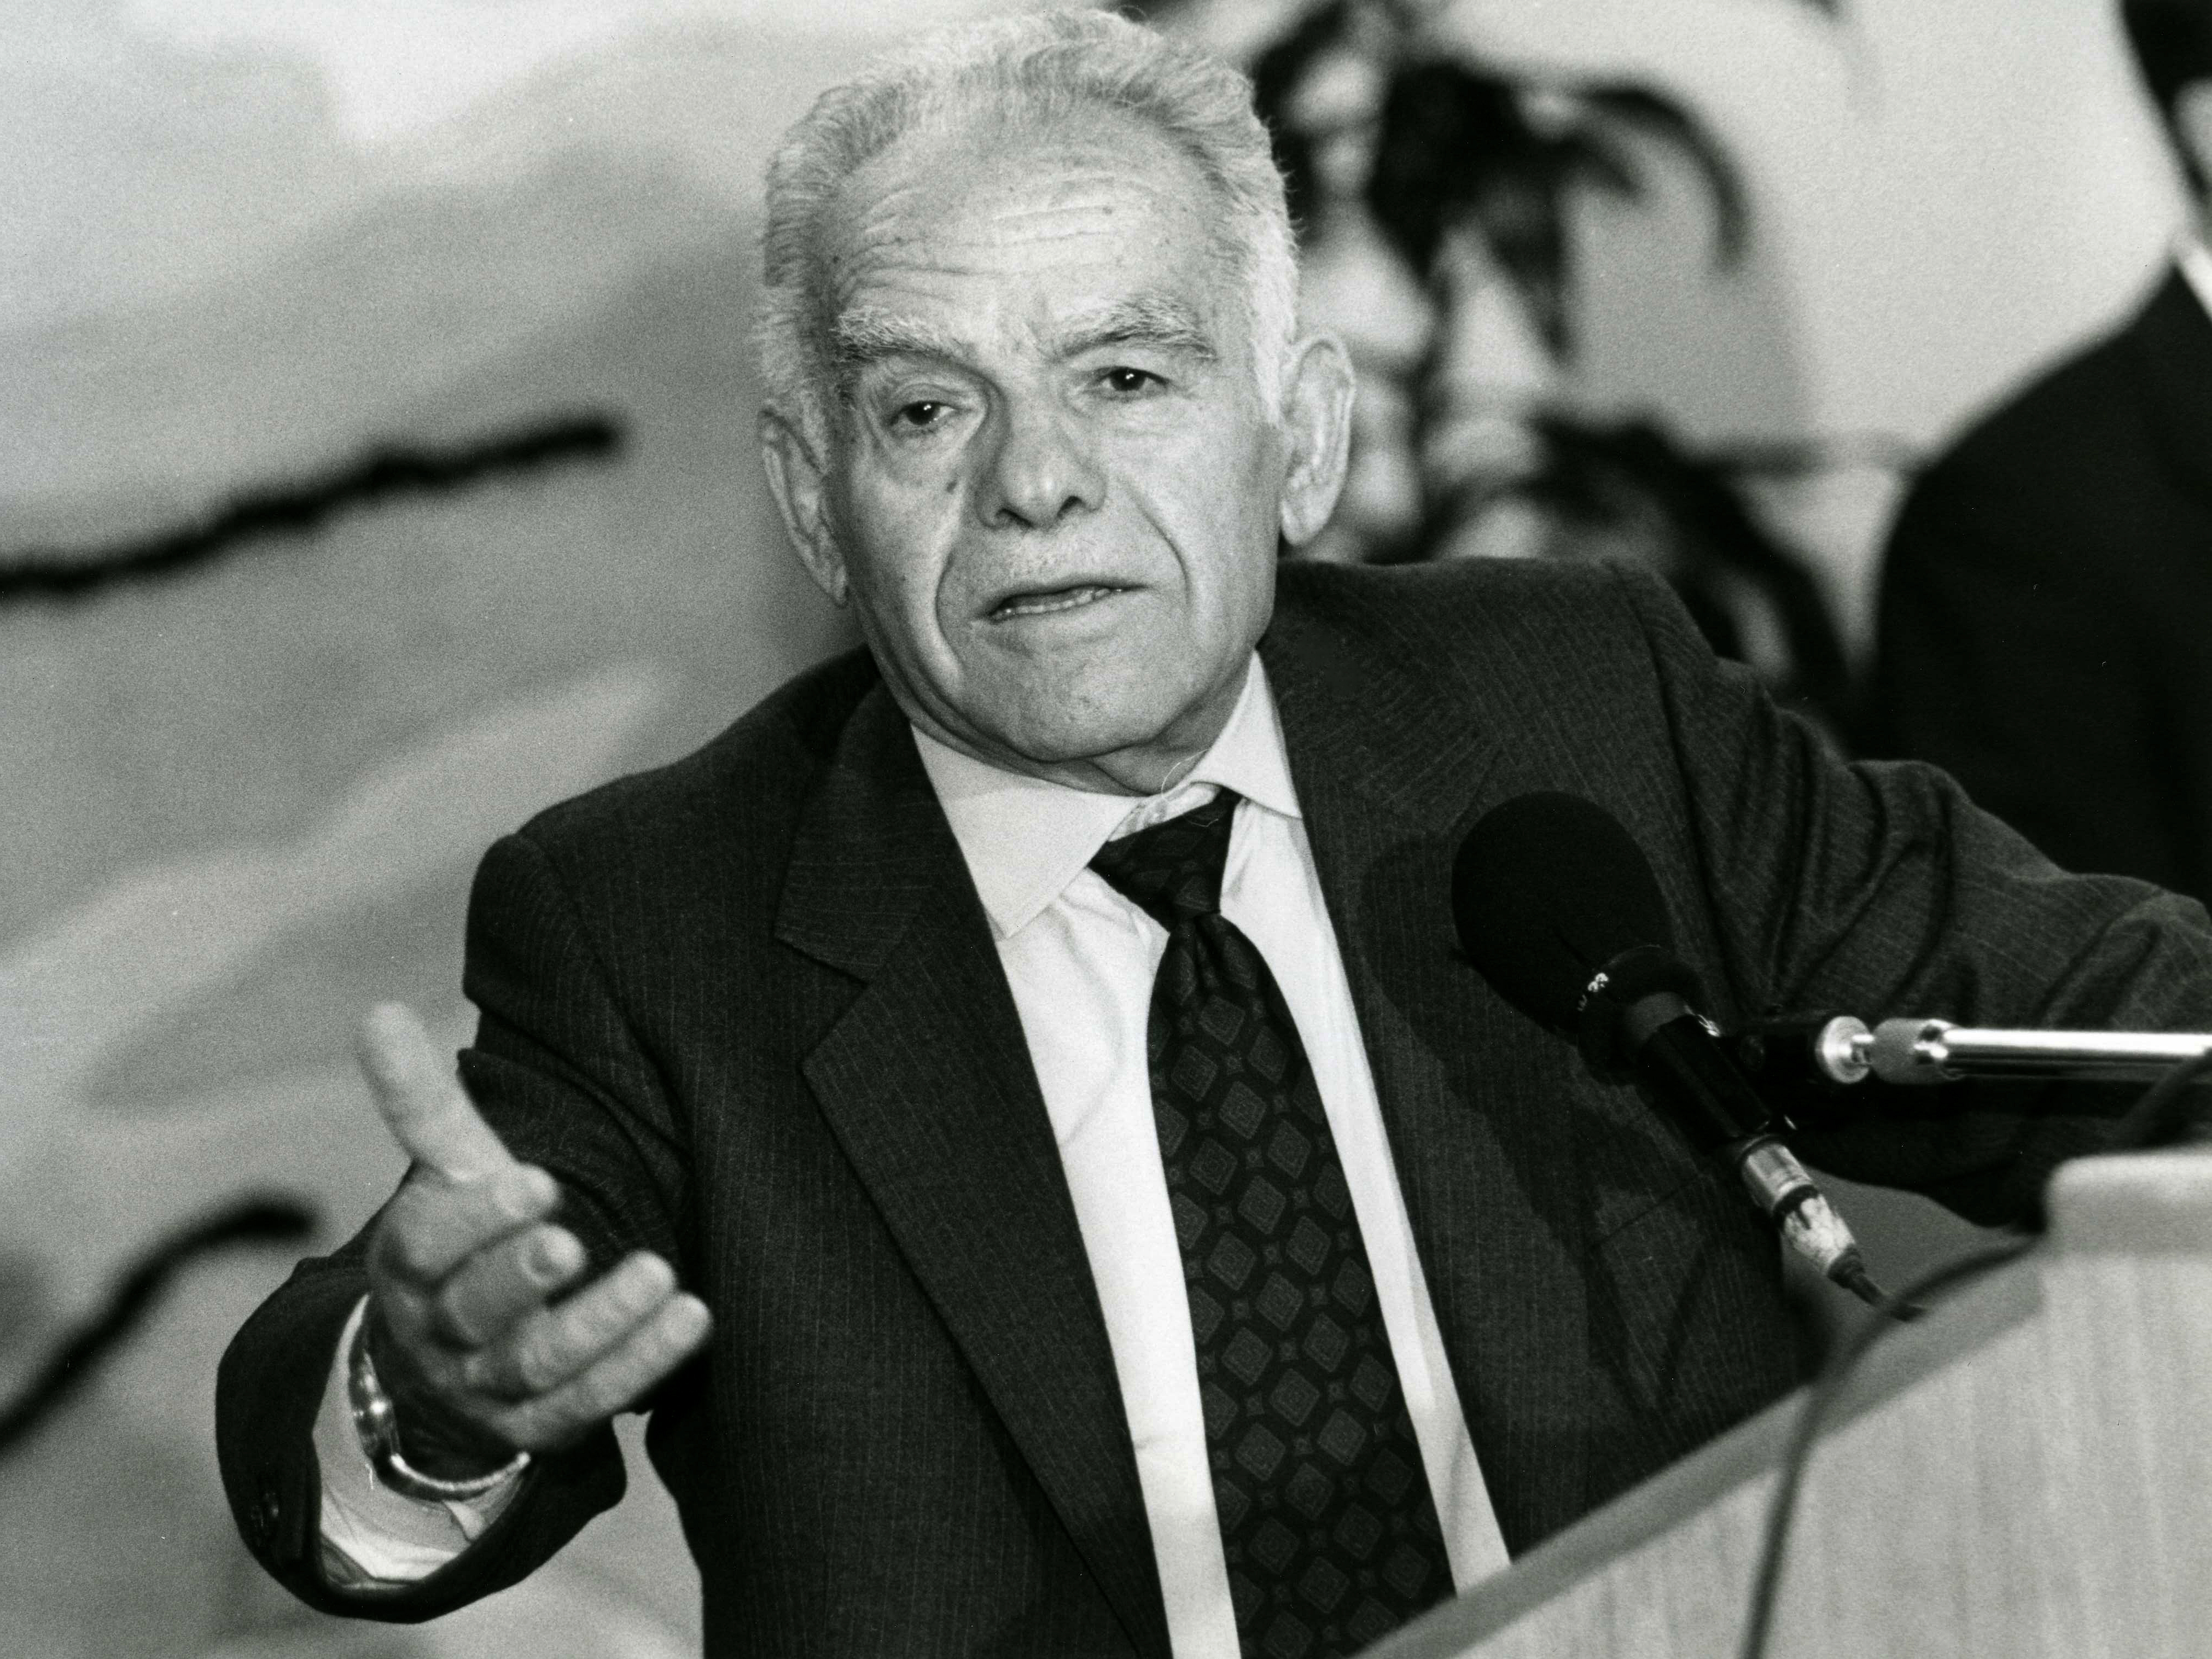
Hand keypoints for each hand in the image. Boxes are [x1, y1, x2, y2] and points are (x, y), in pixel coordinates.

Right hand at [355, 1003, 710, 1477]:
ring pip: (539, 1362)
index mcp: (411, 1264)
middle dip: (522, 1275)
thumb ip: (424, 1103)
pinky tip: (691, 1319)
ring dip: (602, 1322)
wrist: (446, 1364)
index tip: (537, 1183)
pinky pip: (590, 1402)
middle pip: (475, 1310)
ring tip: (661, 1276)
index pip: (428, 1245)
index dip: (477, 1218)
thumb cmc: (463, 1243)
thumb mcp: (449, 1173)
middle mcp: (441, 1332)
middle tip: (571, 1242)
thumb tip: (379, 1011)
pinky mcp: (539, 1426)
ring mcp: (488, 1388)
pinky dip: (641, 1364)